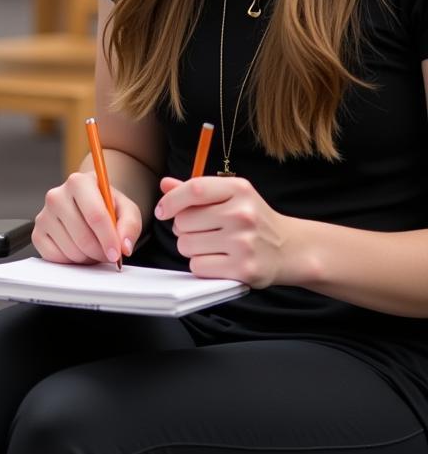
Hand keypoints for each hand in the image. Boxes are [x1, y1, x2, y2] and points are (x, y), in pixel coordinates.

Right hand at [31, 171, 141, 264]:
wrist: (88, 205)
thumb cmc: (106, 206)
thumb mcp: (127, 210)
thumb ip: (130, 225)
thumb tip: (123, 245)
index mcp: (79, 182)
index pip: (95, 215)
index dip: (108, 238)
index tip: (116, 253)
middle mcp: (56, 195)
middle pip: (83, 236)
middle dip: (100, 251)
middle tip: (107, 252)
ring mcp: (44, 214)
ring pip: (71, 250)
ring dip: (87, 257)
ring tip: (93, 246)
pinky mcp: (37, 233)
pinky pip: (55, 258)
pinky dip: (71, 261)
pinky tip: (78, 249)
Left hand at [155, 175, 300, 287]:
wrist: (290, 249)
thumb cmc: (253, 220)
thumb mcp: (231, 196)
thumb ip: (197, 190)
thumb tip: (164, 184)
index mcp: (239, 189)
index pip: (193, 190)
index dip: (171, 201)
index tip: (163, 211)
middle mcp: (242, 214)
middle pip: (183, 221)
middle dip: (183, 228)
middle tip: (202, 231)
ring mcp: (244, 243)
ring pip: (186, 245)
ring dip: (191, 247)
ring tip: (212, 245)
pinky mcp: (243, 269)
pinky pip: (198, 266)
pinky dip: (201, 265)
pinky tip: (218, 260)